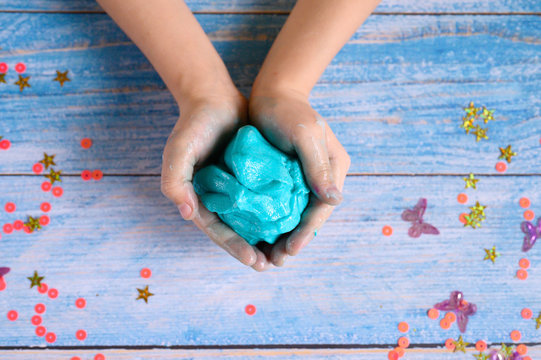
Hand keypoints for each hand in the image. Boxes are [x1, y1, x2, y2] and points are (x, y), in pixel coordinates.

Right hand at [161, 92, 274, 271]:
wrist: (214, 98)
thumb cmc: (194, 126)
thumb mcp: (178, 152)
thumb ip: (174, 182)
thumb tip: (187, 214)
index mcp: (200, 200)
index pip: (218, 231)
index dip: (235, 248)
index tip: (255, 261)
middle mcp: (219, 199)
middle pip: (238, 232)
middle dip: (254, 251)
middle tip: (274, 265)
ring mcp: (237, 189)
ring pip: (253, 220)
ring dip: (268, 238)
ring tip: (286, 252)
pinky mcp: (252, 177)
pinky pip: (265, 199)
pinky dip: (276, 212)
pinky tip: (293, 221)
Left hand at [249, 87, 350, 266]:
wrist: (270, 94)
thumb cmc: (288, 110)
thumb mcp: (305, 134)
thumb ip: (317, 165)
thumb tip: (333, 201)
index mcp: (334, 168)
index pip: (322, 208)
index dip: (308, 231)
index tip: (292, 250)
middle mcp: (322, 177)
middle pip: (309, 216)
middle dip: (295, 240)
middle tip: (276, 261)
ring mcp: (304, 179)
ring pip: (295, 215)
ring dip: (283, 237)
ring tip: (267, 258)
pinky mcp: (286, 178)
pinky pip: (282, 205)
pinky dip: (273, 222)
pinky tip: (259, 236)